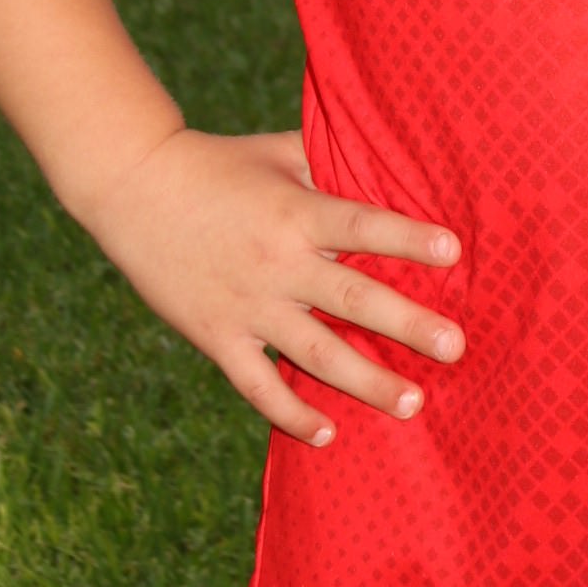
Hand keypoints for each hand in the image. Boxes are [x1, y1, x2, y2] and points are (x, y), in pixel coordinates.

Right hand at [73, 125, 461, 447]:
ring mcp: (247, 306)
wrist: (133, 188)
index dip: (407, 238)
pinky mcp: (217, 336)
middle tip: (455, 348)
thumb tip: (386, 163)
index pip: (362, 226)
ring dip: (366, 381)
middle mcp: (277, 264)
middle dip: (408, 325)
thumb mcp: (277, 152)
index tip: (453, 253)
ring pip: (315, 353)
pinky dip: (291, 414)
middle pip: (353, 299)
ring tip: (413, 404)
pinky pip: (258, 385)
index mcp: (296, 213)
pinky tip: (327, 434)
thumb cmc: (217, 164)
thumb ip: (329, 162)